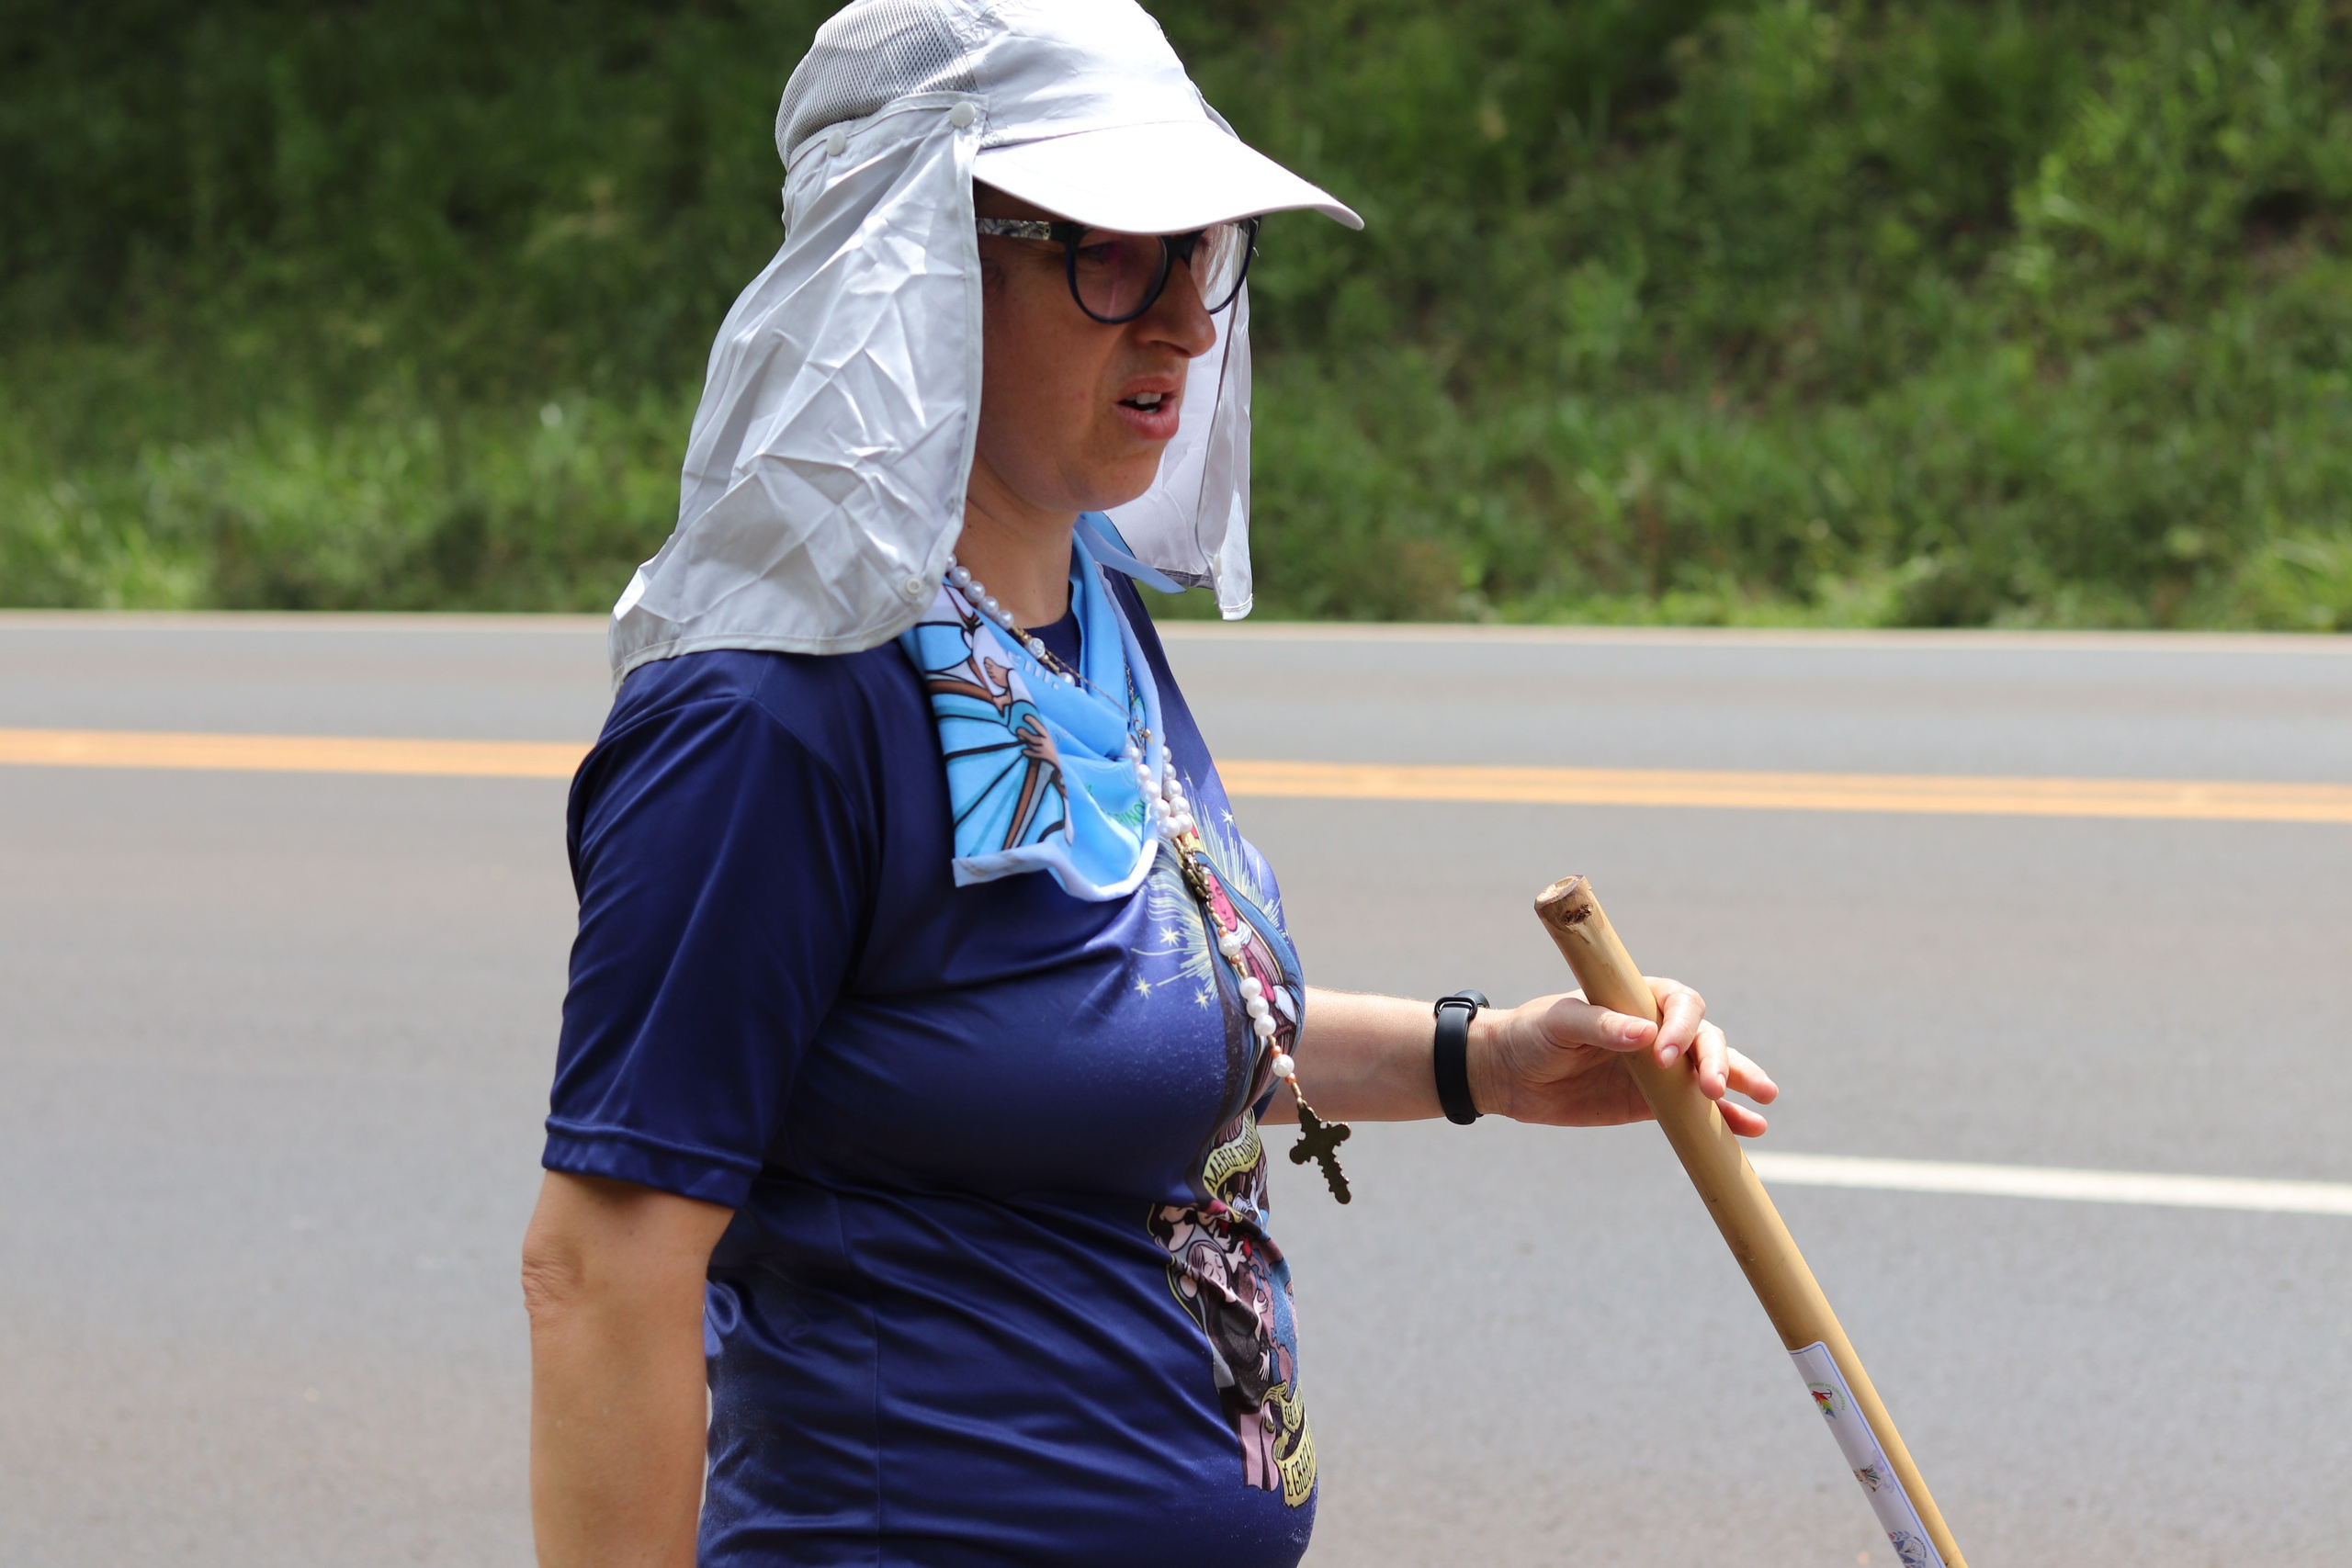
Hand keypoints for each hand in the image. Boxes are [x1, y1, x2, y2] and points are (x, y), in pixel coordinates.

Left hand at [1465, 980, 1776, 1134]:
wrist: (1511, 1075)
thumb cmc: (1533, 1034)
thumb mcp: (1560, 1024)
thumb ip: (1600, 1025)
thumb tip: (1643, 1034)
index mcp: (1637, 998)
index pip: (1680, 1003)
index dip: (1681, 1026)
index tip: (1663, 1054)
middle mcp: (1657, 1028)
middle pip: (1705, 1037)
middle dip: (1717, 1059)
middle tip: (1711, 1087)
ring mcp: (1661, 1067)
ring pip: (1711, 1070)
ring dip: (1739, 1080)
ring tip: (1764, 1099)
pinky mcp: (1655, 1103)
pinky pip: (1699, 1110)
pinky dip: (1728, 1118)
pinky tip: (1752, 1128)